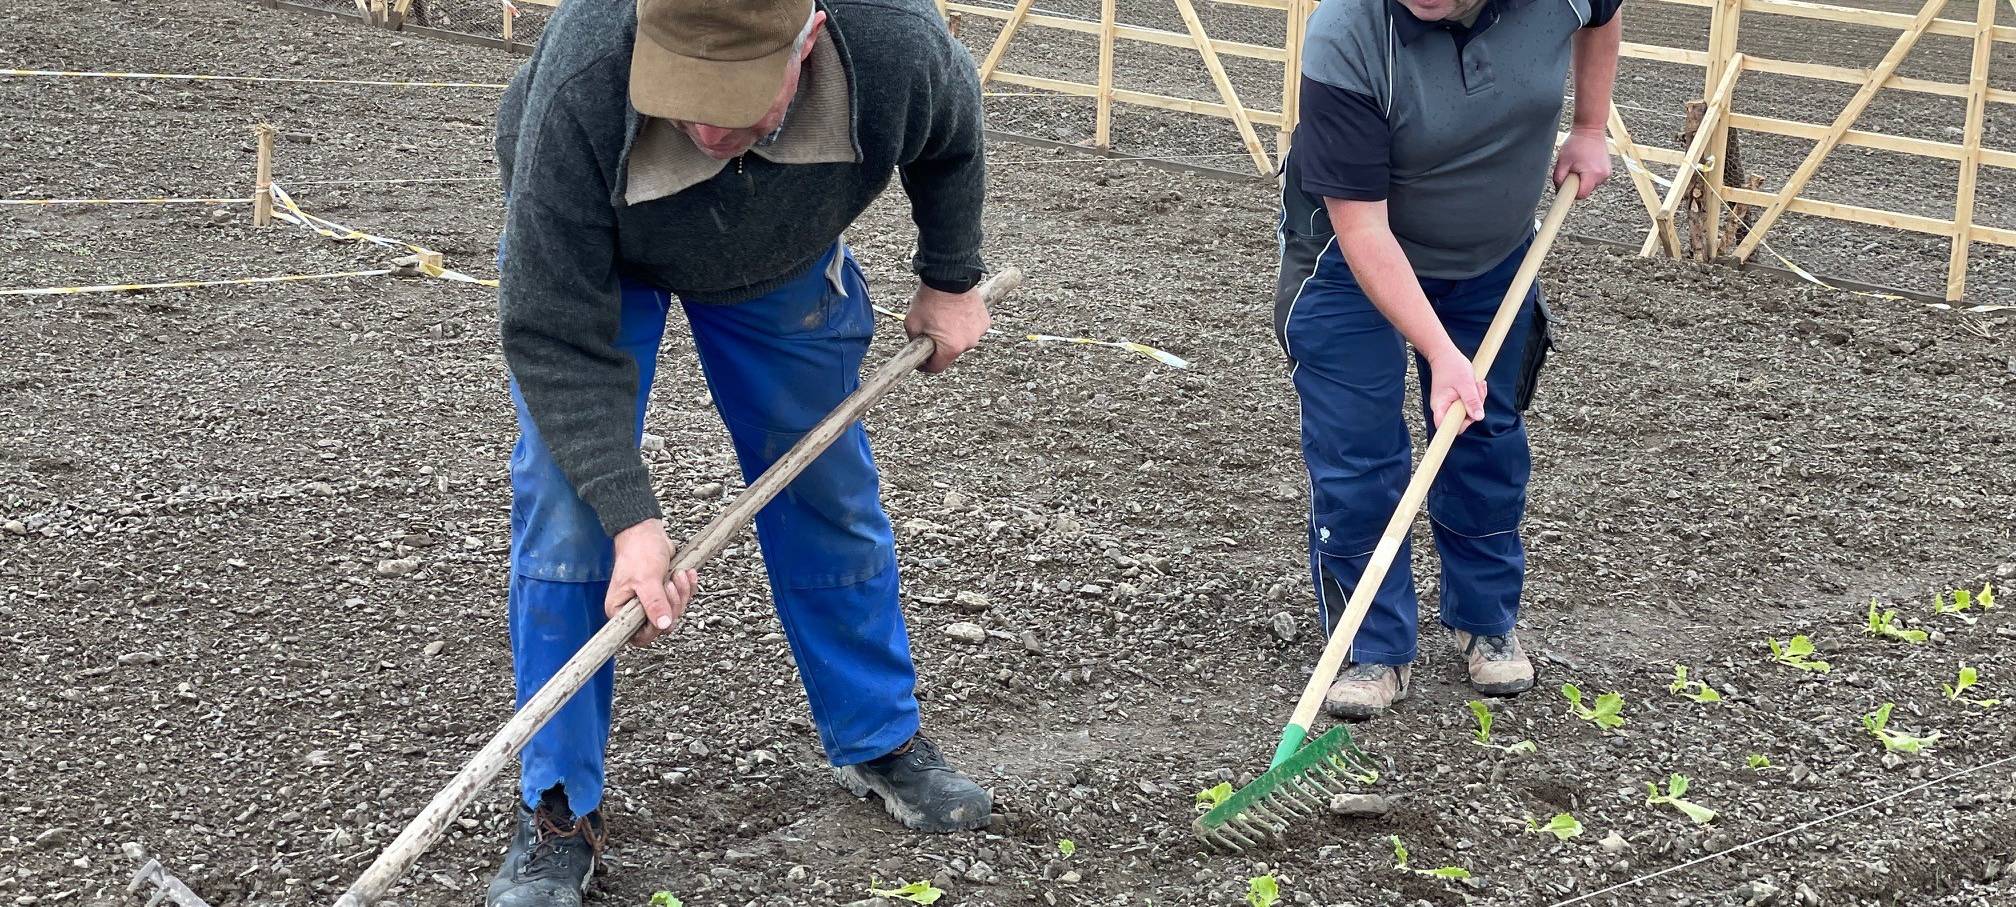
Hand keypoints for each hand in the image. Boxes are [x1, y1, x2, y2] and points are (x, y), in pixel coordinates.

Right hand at [606, 519, 696, 646]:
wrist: (647, 532)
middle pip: (662, 625)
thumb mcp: (646, 579)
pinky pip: (682, 600)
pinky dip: (687, 587)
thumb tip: (663, 625)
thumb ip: (655, 603)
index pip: (639, 636)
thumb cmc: (638, 553)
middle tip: (670, 585)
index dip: (655, 628)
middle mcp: (634, 610)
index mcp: (620, 611)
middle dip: (673, 605)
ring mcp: (651, 603)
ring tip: (677, 575)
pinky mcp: (665, 594)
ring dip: (681, 594)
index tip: (663, 612)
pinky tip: (685, 573)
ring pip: (675, 613)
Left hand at [905, 284, 990, 372]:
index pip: (936, 367)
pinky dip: (965, 325)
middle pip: (950, 353)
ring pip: (962, 341)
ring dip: (954, 335)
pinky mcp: (985, 321)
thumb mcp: (912, 323)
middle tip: (931, 331)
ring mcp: (979, 332)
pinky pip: (972, 329)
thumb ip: (914, 342)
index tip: (921, 361)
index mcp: (950, 348)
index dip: (925, 365)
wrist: (949, 276)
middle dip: (940, 347)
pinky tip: (957, 313)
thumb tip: (917, 350)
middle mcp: (968, 343)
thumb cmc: (930, 299)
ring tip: (944, 319)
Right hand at [1426, 350, 1487, 433]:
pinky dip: (1475, 397)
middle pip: (1461, 420)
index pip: (1447, 428)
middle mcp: (1443, 409)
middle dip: (1474, 407)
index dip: (1460, 426)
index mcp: (1441, 406)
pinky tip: (1475, 386)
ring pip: (1467, 412)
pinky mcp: (1455, 401)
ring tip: (1476, 385)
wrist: (1444, 354)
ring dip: (1477, 400)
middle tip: (1477, 390)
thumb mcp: (1465, 383)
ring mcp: (1449, 405)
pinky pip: (1467, 405)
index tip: (1470, 416)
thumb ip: (1472, 401)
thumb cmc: (1451, 366)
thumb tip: (1478, 418)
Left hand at [1553, 127, 1611, 199]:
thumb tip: (1558, 192)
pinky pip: (1595, 179)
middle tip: (1571, 171)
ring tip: (1579, 165)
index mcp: (1592, 174)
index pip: (1581, 195)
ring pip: (1590, 185)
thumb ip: (1559, 179)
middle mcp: (1602, 176)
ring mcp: (1607, 173)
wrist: (1591, 129)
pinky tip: (1586, 164)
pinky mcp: (1608, 170)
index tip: (1565, 189)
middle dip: (1577, 185)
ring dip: (1583, 180)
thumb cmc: (1576, 143)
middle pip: (1586, 191)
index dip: (1571, 193)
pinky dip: (1589, 175)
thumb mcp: (1563, 161)